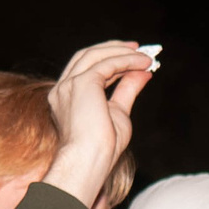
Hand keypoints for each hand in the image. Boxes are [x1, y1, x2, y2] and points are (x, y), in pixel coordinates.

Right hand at [43, 42, 155, 208]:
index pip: (85, 68)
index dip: (108, 58)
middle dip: (113, 48)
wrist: (91, 160)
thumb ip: (127, 90)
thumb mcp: (119, 112)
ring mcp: (69, 84)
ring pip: (95, 55)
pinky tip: (143, 64)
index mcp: (66, 96)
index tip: (131, 56)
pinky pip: (108, 64)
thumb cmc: (103, 147)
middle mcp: (63, 88)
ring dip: (122, 52)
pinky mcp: (82, 83)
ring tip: (146, 56)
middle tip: (139, 48)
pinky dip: (127, 61)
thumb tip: (143, 73)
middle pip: (87, 55)